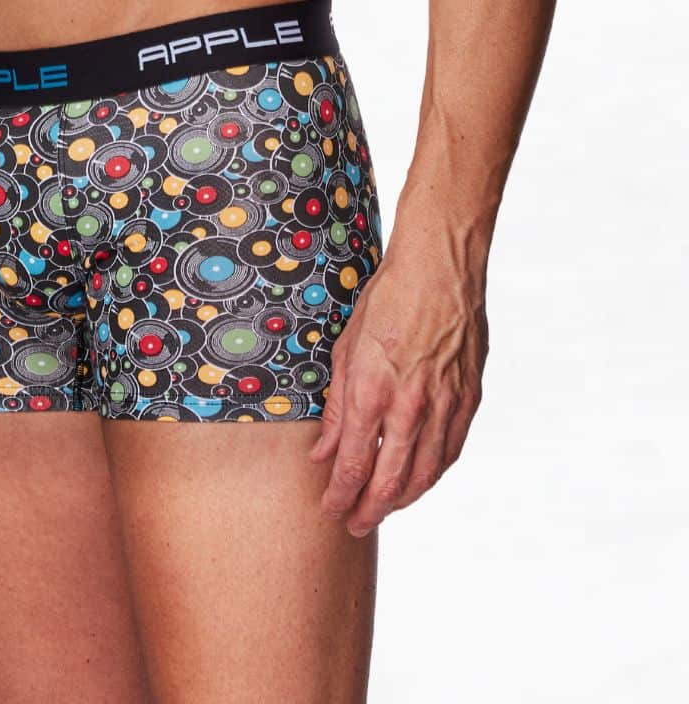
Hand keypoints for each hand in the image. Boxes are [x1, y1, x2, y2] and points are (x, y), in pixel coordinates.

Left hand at [308, 248, 487, 534]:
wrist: (441, 268)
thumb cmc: (389, 298)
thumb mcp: (347, 347)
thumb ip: (337, 406)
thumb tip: (324, 451)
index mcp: (373, 391)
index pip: (354, 465)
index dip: (340, 495)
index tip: (330, 507)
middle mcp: (410, 407)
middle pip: (389, 482)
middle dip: (368, 511)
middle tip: (354, 525)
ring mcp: (445, 406)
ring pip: (425, 475)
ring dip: (401, 500)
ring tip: (383, 509)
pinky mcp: (469, 399)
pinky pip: (451, 452)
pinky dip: (433, 474)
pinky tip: (420, 480)